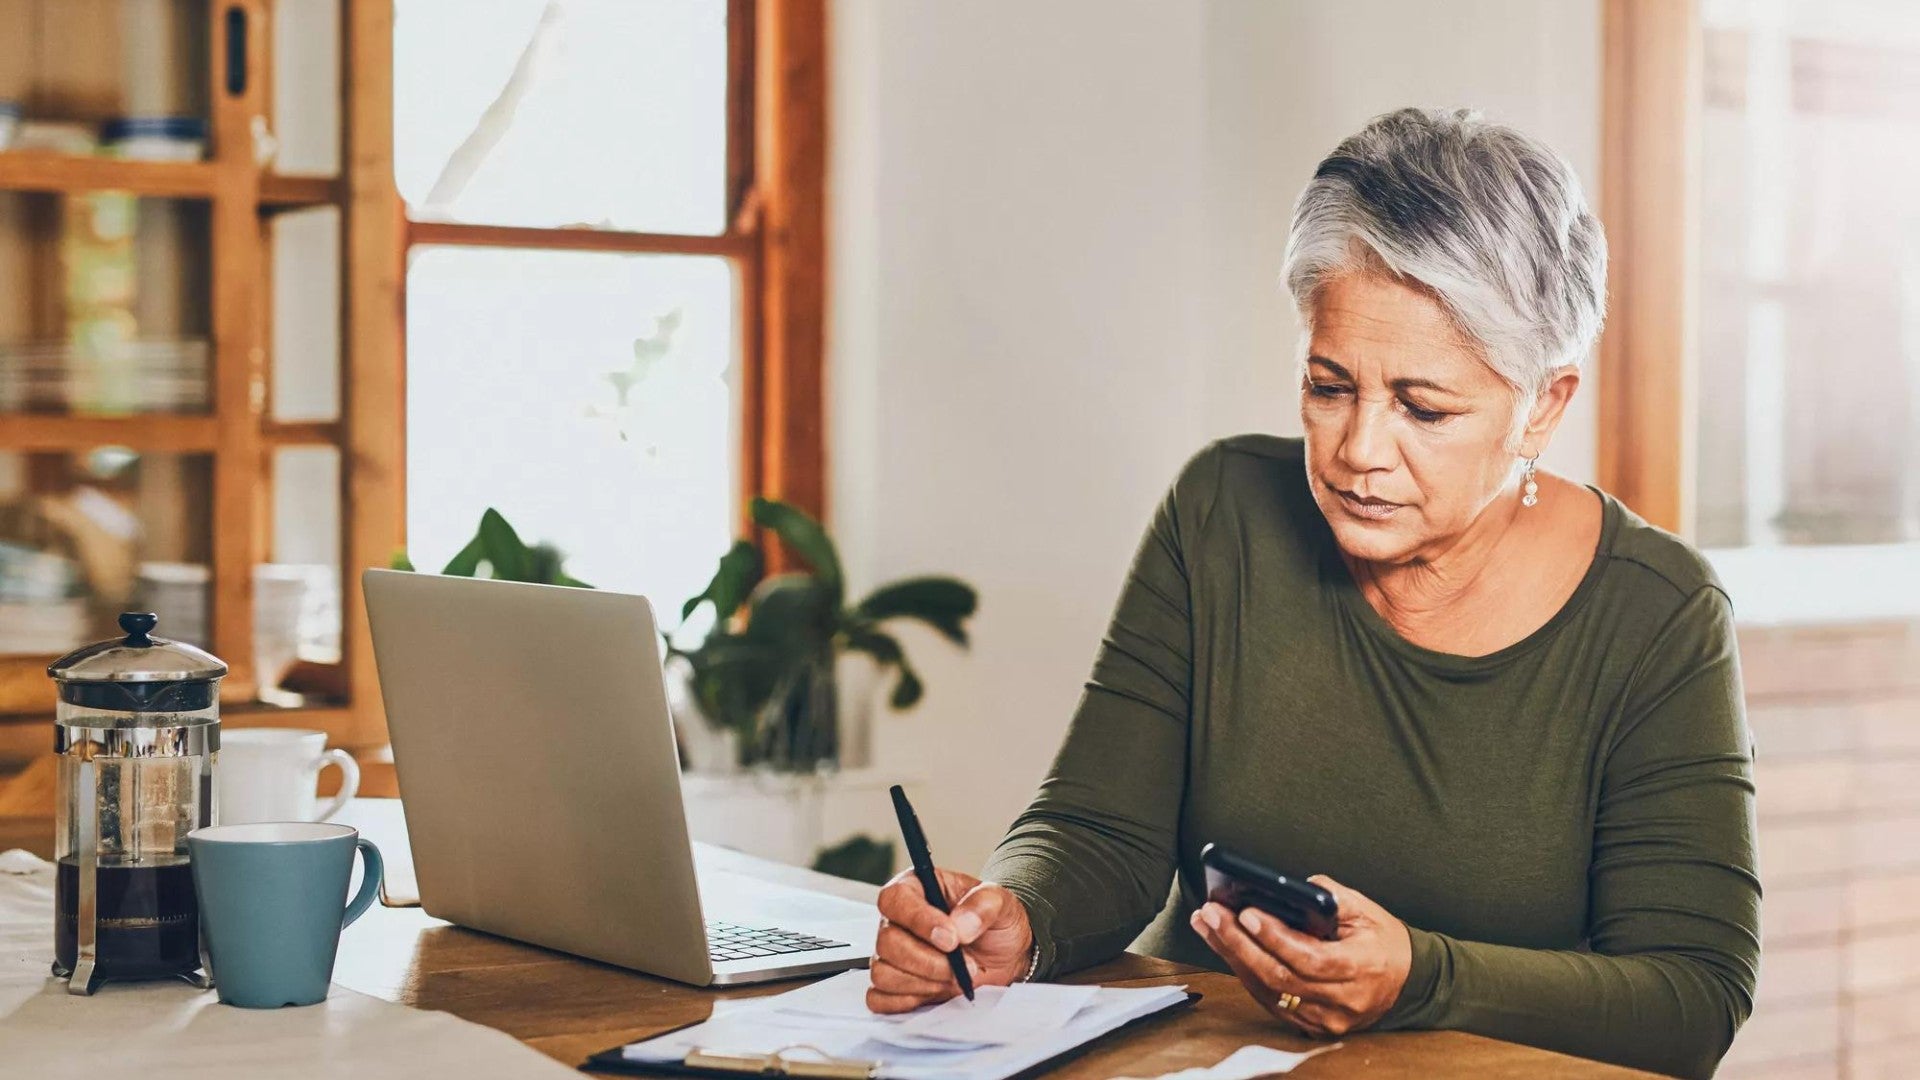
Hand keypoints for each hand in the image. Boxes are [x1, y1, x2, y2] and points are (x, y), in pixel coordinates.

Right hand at [868, 868, 1033, 1012]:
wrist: (1005, 956)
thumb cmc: (995, 922)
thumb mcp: (1001, 903)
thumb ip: (983, 905)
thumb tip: (960, 925)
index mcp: (916, 889)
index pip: (895, 899)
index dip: (919, 921)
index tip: (951, 939)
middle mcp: (897, 921)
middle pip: (887, 941)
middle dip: (929, 961)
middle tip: (965, 965)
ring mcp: (891, 955)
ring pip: (883, 973)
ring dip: (924, 983)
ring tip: (955, 977)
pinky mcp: (892, 986)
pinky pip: (881, 999)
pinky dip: (908, 1000)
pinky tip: (937, 991)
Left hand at [1190, 875, 1410, 1037]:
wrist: (1408, 981)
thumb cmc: (1384, 941)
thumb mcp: (1366, 910)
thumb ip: (1329, 895)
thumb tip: (1286, 886)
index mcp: (1360, 969)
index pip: (1308, 958)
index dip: (1273, 936)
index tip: (1246, 912)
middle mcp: (1341, 1001)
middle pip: (1279, 977)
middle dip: (1238, 943)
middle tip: (1210, 914)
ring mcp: (1325, 1019)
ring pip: (1268, 991)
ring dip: (1232, 956)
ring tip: (1207, 925)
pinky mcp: (1312, 1025)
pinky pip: (1271, 1000)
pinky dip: (1246, 973)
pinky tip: (1226, 948)